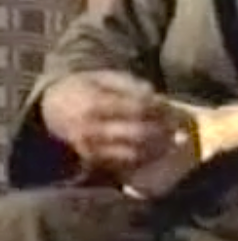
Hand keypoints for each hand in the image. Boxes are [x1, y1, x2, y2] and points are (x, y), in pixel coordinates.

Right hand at [40, 70, 175, 173]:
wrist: (54, 107)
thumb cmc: (88, 87)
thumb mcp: (106, 76)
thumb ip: (131, 85)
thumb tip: (156, 97)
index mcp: (95, 104)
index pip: (136, 109)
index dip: (158, 109)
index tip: (172, 108)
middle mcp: (91, 129)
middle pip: (137, 133)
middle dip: (162, 130)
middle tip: (180, 126)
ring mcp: (90, 149)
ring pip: (132, 153)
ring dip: (157, 148)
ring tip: (176, 140)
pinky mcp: (92, 162)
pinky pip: (123, 164)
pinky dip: (144, 159)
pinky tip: (160, 151)